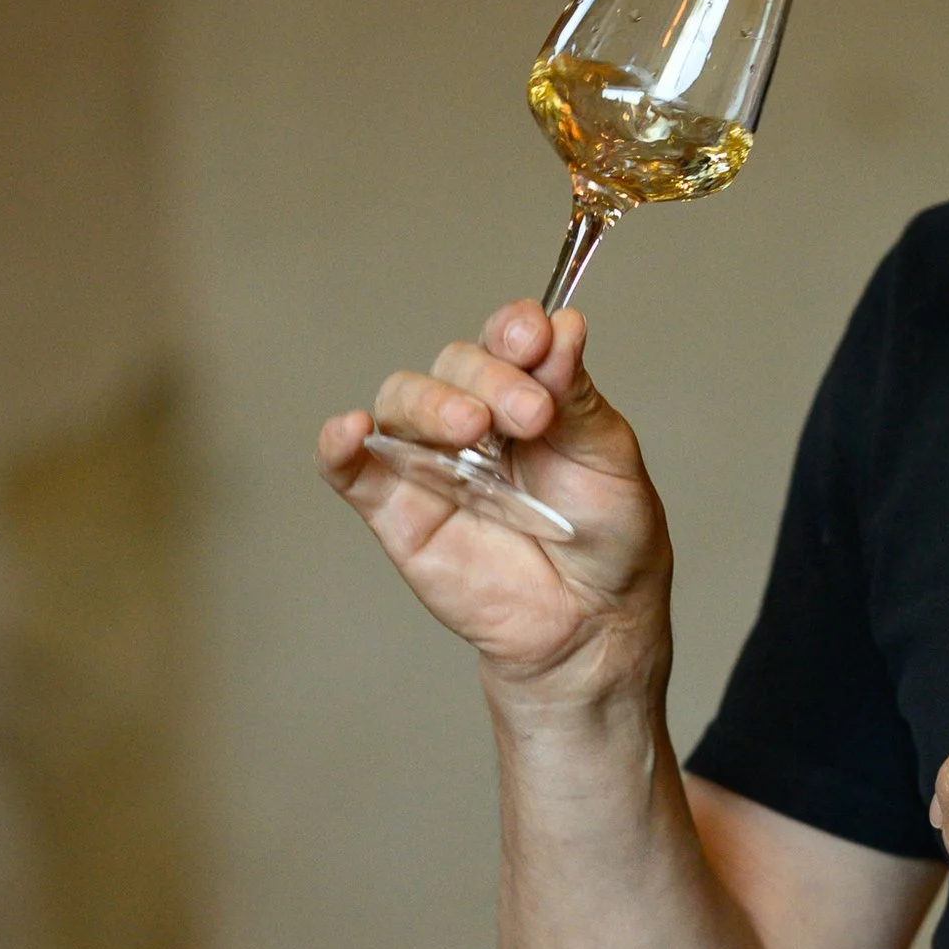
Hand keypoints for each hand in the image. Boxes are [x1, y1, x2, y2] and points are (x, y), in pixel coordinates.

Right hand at [316, 301, 671, 700]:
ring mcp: (432, 461)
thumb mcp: (609, 458)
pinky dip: (339, 446)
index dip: (514, 328)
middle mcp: (474, 418)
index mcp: (529, 393)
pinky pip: (349, 469)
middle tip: (532, 414)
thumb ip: (577, 396)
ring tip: (471, 428)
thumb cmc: (608, 537)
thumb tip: (564, 325)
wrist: (592, 622)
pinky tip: (350, 431)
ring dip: (430, 403)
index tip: (535, 336)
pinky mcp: (397, 511)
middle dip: (491, 378)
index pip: (506, 340)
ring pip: (401, 402)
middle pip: (454, 365)